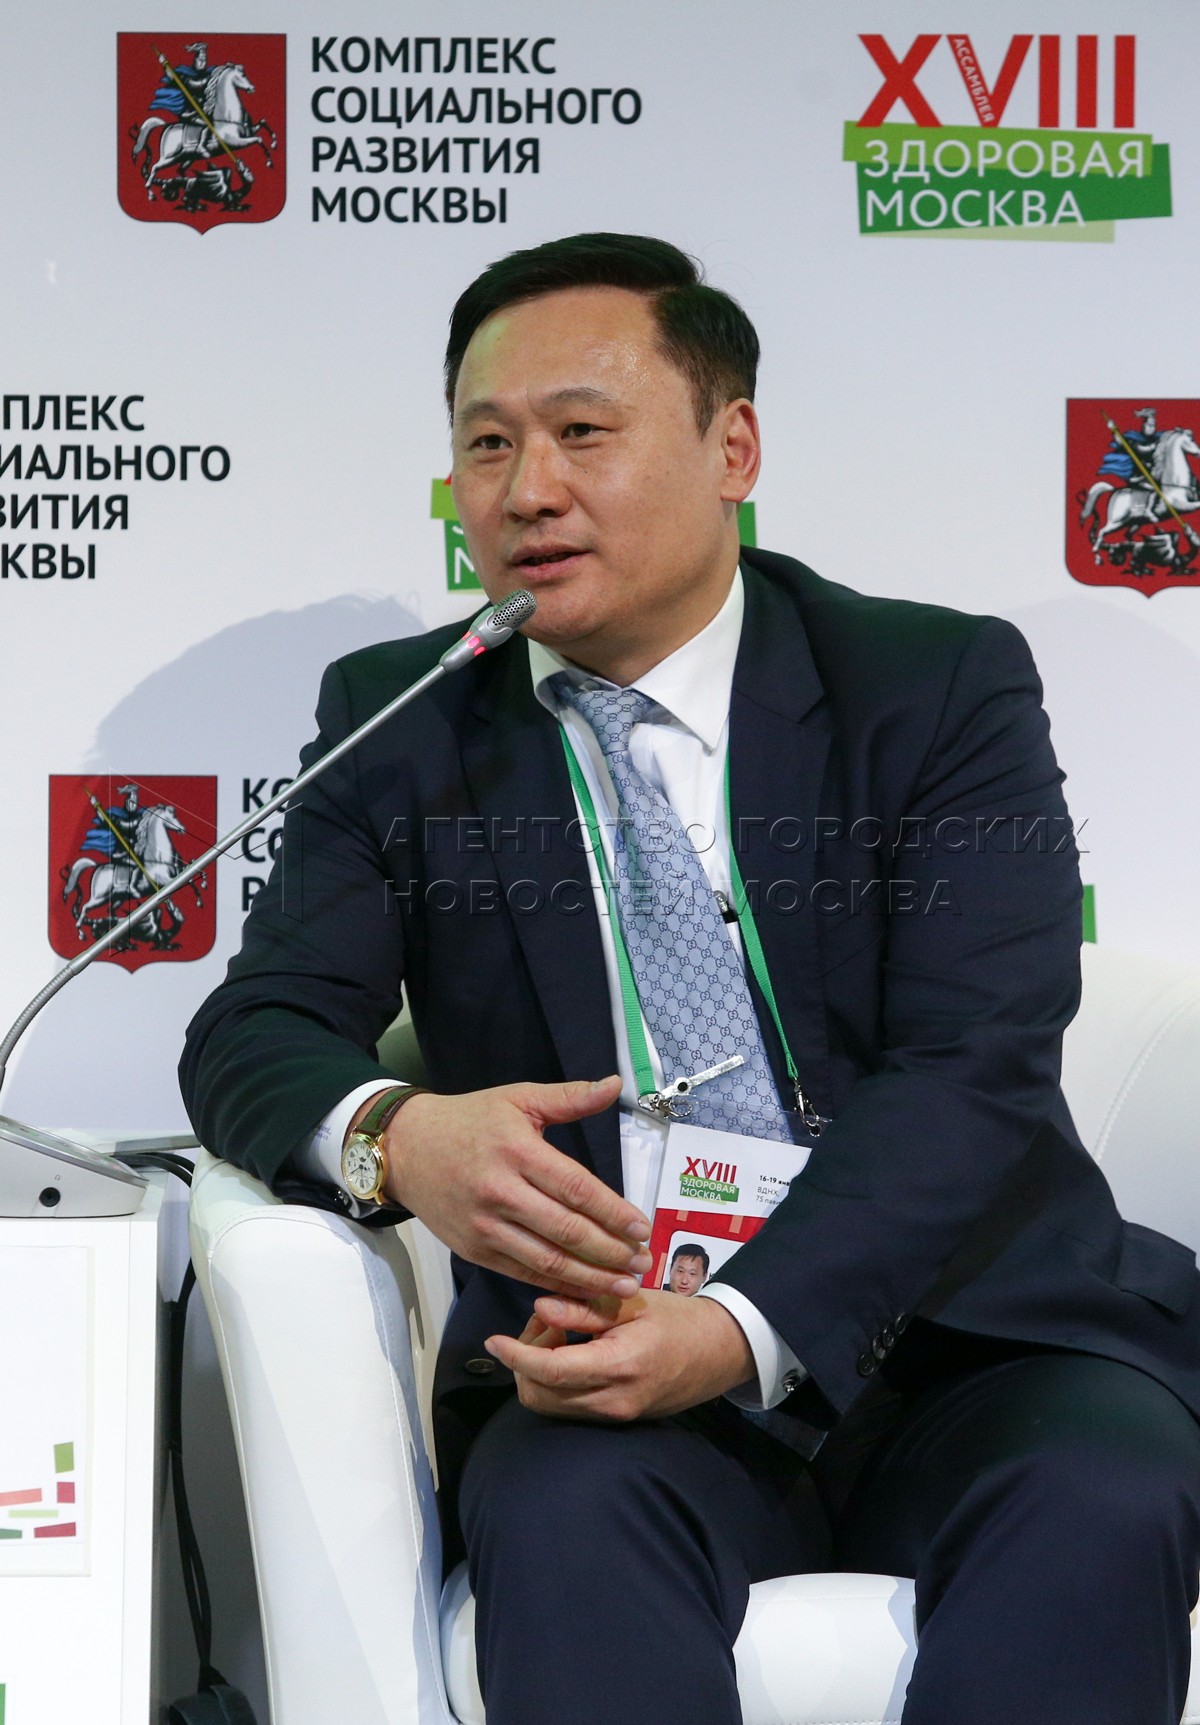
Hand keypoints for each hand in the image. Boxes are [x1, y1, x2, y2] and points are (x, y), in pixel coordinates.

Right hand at [379, 1076, 652, 1299]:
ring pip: (545, 1261)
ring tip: (624, 1286)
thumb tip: (614, 1084)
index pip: (576, 1189)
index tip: (643, 1228)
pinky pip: (521, 1273)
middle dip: (610, 1252)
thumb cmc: (470, 1121)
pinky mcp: (474, 1250)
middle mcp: (501, 1192)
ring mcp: (485, 1226)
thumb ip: (569, 1098)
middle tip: (643, 1264)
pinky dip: (555, 1286)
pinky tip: (583, 1290)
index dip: (613, 1212)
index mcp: (518, 1151)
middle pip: (566, 1230)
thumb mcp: (518, 1099)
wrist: (406, 1149)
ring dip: (589, 1277)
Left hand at [484, 1287, 756, 1421]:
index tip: (493, 1338)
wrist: (720, 1351)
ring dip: (538, 1371)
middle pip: (540, 1394)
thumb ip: (584, 1307)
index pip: (551, 1370)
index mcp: (619, 1366)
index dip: (516, 1355)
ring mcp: (615, 1415)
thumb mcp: (632, 1302)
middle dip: (526, 1359)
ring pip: (550, 1405)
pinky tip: (570, 1350)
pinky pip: (568, 1407)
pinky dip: (555, 1381)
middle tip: (545, 1320)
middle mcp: (613, 1400)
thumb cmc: (678, 1319)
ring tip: (558, 1332)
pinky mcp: (616, 1419)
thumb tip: (540, 1306)